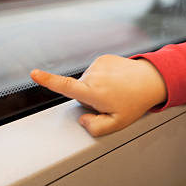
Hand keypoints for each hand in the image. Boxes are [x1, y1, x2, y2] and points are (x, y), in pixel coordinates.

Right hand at [30, 55, 166, 135]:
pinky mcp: (103, 58)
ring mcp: (98, 65)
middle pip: (78, 92)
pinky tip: (116, 81)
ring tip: (115, 90)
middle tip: (110, 101)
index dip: (48, 81)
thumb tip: (83, 120)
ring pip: (86, 82)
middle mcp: (94, 76)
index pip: (66, 87)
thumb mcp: (118, 123)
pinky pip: (94, 72)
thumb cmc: (135, 102)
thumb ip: (96, 127)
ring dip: (96, 88)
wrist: (151, 80)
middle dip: (89, 99)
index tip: (34, 74)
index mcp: (94, 92)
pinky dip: (102, 78)